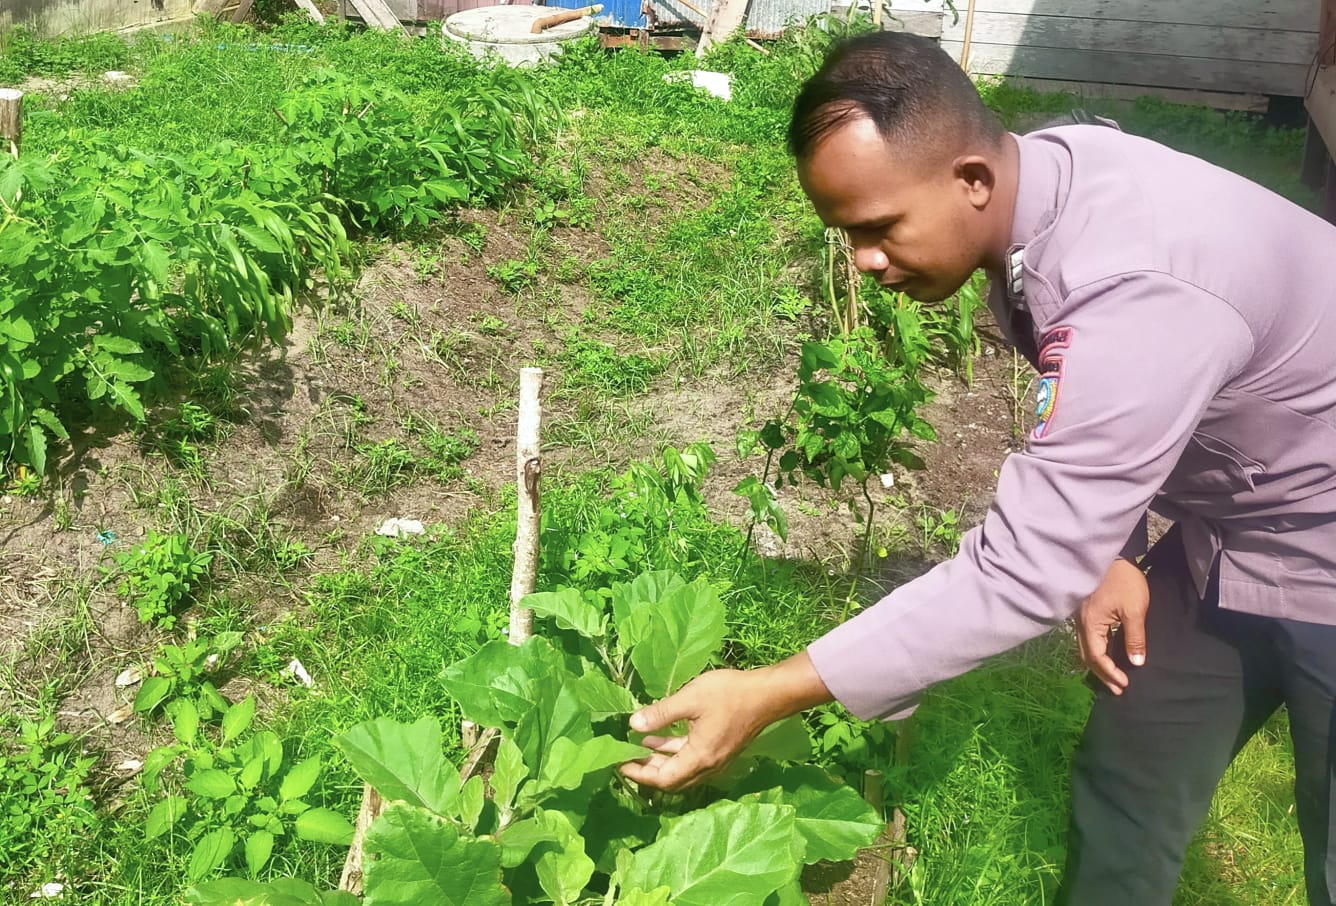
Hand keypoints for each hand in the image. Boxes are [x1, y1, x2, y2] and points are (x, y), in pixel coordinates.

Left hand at [619, 652, 831, 791]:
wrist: (768, 694)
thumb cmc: (729, 694)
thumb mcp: (690, 699)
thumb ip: (661, 714)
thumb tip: (632, 725)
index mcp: (699, 758)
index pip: (663, 779)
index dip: (638, 774)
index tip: (618, 764)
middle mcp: (707, 766)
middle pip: (671, 779)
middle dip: (646, 770)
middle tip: (624, 758)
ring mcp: (715, 759)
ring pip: (681, 769)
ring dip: (659, 760)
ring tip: (636, 746)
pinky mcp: (720, 749)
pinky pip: (690, 759)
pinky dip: (673, 752)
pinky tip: (659, 738)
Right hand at [1076, 558, 1149, 694]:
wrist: (1113, 555)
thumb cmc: (1124, 581)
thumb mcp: (1134, 610)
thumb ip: (1134, 638)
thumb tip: (1136, 662)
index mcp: (1091, 624)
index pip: (1097, 657)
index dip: (1110, 673)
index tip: (1125, 685)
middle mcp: (1080, 623)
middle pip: (1086, 656)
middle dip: (1102, 674)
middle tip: (1118, 689)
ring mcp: (1080, 617)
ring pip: (1084, 648)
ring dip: (1098, 664)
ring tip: (1112, 676)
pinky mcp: (1085, 612)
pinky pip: (1087, 639)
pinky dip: (1096, 652)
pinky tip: (1107, 654)